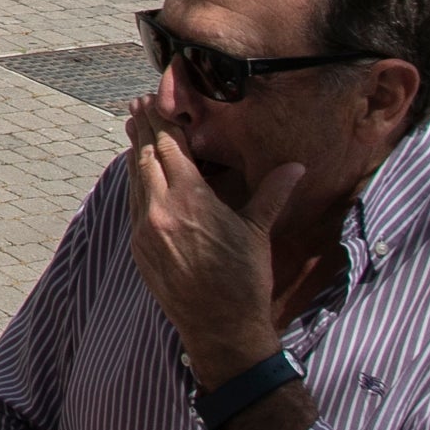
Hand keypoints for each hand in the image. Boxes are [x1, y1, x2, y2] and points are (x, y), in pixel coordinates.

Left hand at [123, 97, 297, 386]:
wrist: (221, 329)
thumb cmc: (245, 279)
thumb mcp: (258, 232)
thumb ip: (272, 193)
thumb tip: (297, 166)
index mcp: (190, 199)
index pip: (169, 147)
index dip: (161, 121)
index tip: (154, 100)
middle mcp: (160, 210)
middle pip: (145, 157)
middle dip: (144, 130)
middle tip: (139, 107)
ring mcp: (144, 230)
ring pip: (135, 179)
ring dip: (135, 153)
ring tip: (134, 131)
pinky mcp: (138, 248)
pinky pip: (133, 205)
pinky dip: (135, 183)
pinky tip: (138, 175)